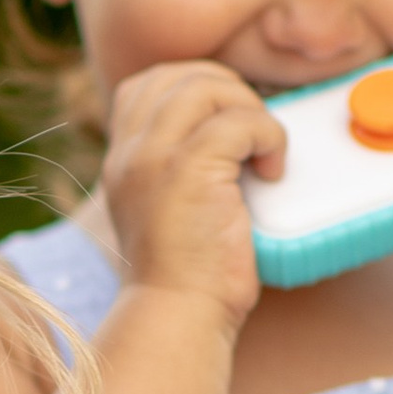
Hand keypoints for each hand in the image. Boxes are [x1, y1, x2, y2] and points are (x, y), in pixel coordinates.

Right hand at [97, 58, 283, 332]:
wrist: (178, 318)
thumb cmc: (186, 278)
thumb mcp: (166, 212)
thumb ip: (175, 171)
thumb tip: (228, 137)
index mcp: (120, 160)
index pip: (143, 86)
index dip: (193, 87)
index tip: (226, 122)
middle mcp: (129, 152)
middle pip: (177, 75)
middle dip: (228, 90)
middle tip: (254, 135)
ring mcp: (154, 158)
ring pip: (207, 88)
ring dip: (249, 110)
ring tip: (262, 153)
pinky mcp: (189, 172)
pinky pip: (239, 122)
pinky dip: (268, 137)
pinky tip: (272, 172)